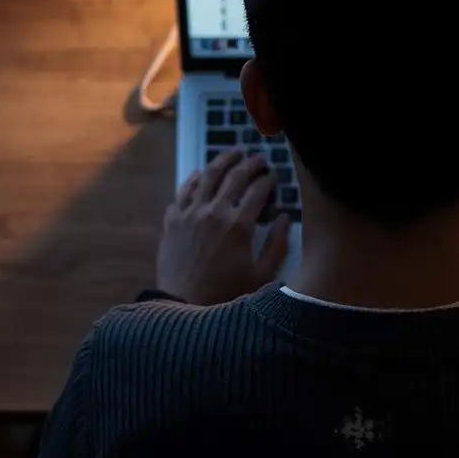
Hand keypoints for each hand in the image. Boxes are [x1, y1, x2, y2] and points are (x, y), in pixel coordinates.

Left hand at [157, 151, 292, 304]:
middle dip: (251, 163)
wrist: (182, 304)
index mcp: (239, 225)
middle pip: (235, 176)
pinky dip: (194, 178)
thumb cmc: (225, 292)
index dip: (269, 179)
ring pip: (208, 175)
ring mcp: (191, 212)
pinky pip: (184, 190)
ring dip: (223, 160)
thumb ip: (277, 245)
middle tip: (259, 158)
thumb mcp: (260, 275)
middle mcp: (215, 211)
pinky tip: (201, 174)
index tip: (274, 175)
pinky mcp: (173, 219)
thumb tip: (285, 218)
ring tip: (234, 153)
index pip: (258, 190)